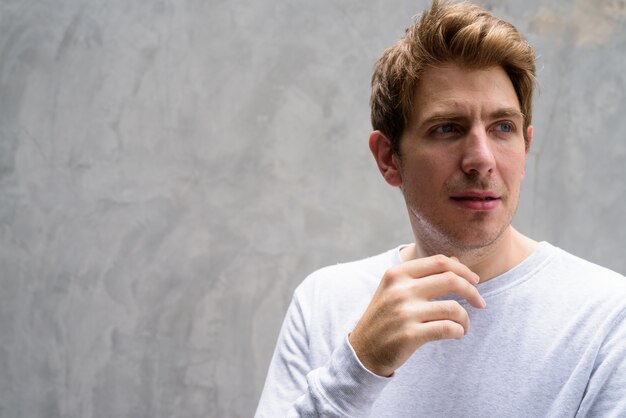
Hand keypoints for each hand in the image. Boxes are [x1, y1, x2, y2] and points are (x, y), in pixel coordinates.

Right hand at [348, 254, 484, 376]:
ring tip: (464, 325)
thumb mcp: (394, 289)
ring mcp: (404, 312)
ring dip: (466, 318)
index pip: (440, 262)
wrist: (363, 350)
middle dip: (472, 291)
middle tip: (479, 302)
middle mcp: (400, 290)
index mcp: (397, 274)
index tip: (474, 281)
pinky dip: (459, 331)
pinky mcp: (410, 335)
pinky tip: (456, 334)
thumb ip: (423, 274)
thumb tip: (457, 261)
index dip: (463, 269)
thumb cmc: (385, 317)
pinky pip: (448, 328)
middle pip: (451, 280)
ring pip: (453, 307)